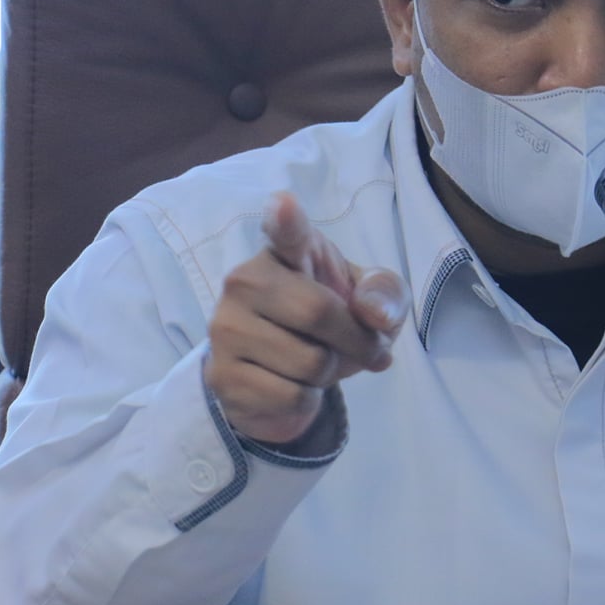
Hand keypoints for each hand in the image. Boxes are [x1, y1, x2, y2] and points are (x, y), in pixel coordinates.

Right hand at [204, 192, 406, 445]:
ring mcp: (226, 329)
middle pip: (318, 313)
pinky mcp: (221, 375)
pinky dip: (309, 400)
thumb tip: (374, 315)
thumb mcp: (370, 300)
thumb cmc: (329, 322)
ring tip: (319, 363)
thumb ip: (384, 294)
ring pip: (310, 363)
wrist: (281, 377)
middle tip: (368, 349)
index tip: (284, 204)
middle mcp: (244, 281)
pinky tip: (294, 387)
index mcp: (285, 252)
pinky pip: (291, 397)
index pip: (286, 233)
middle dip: (358, 341)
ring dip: (332, 374)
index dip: (285, 219)